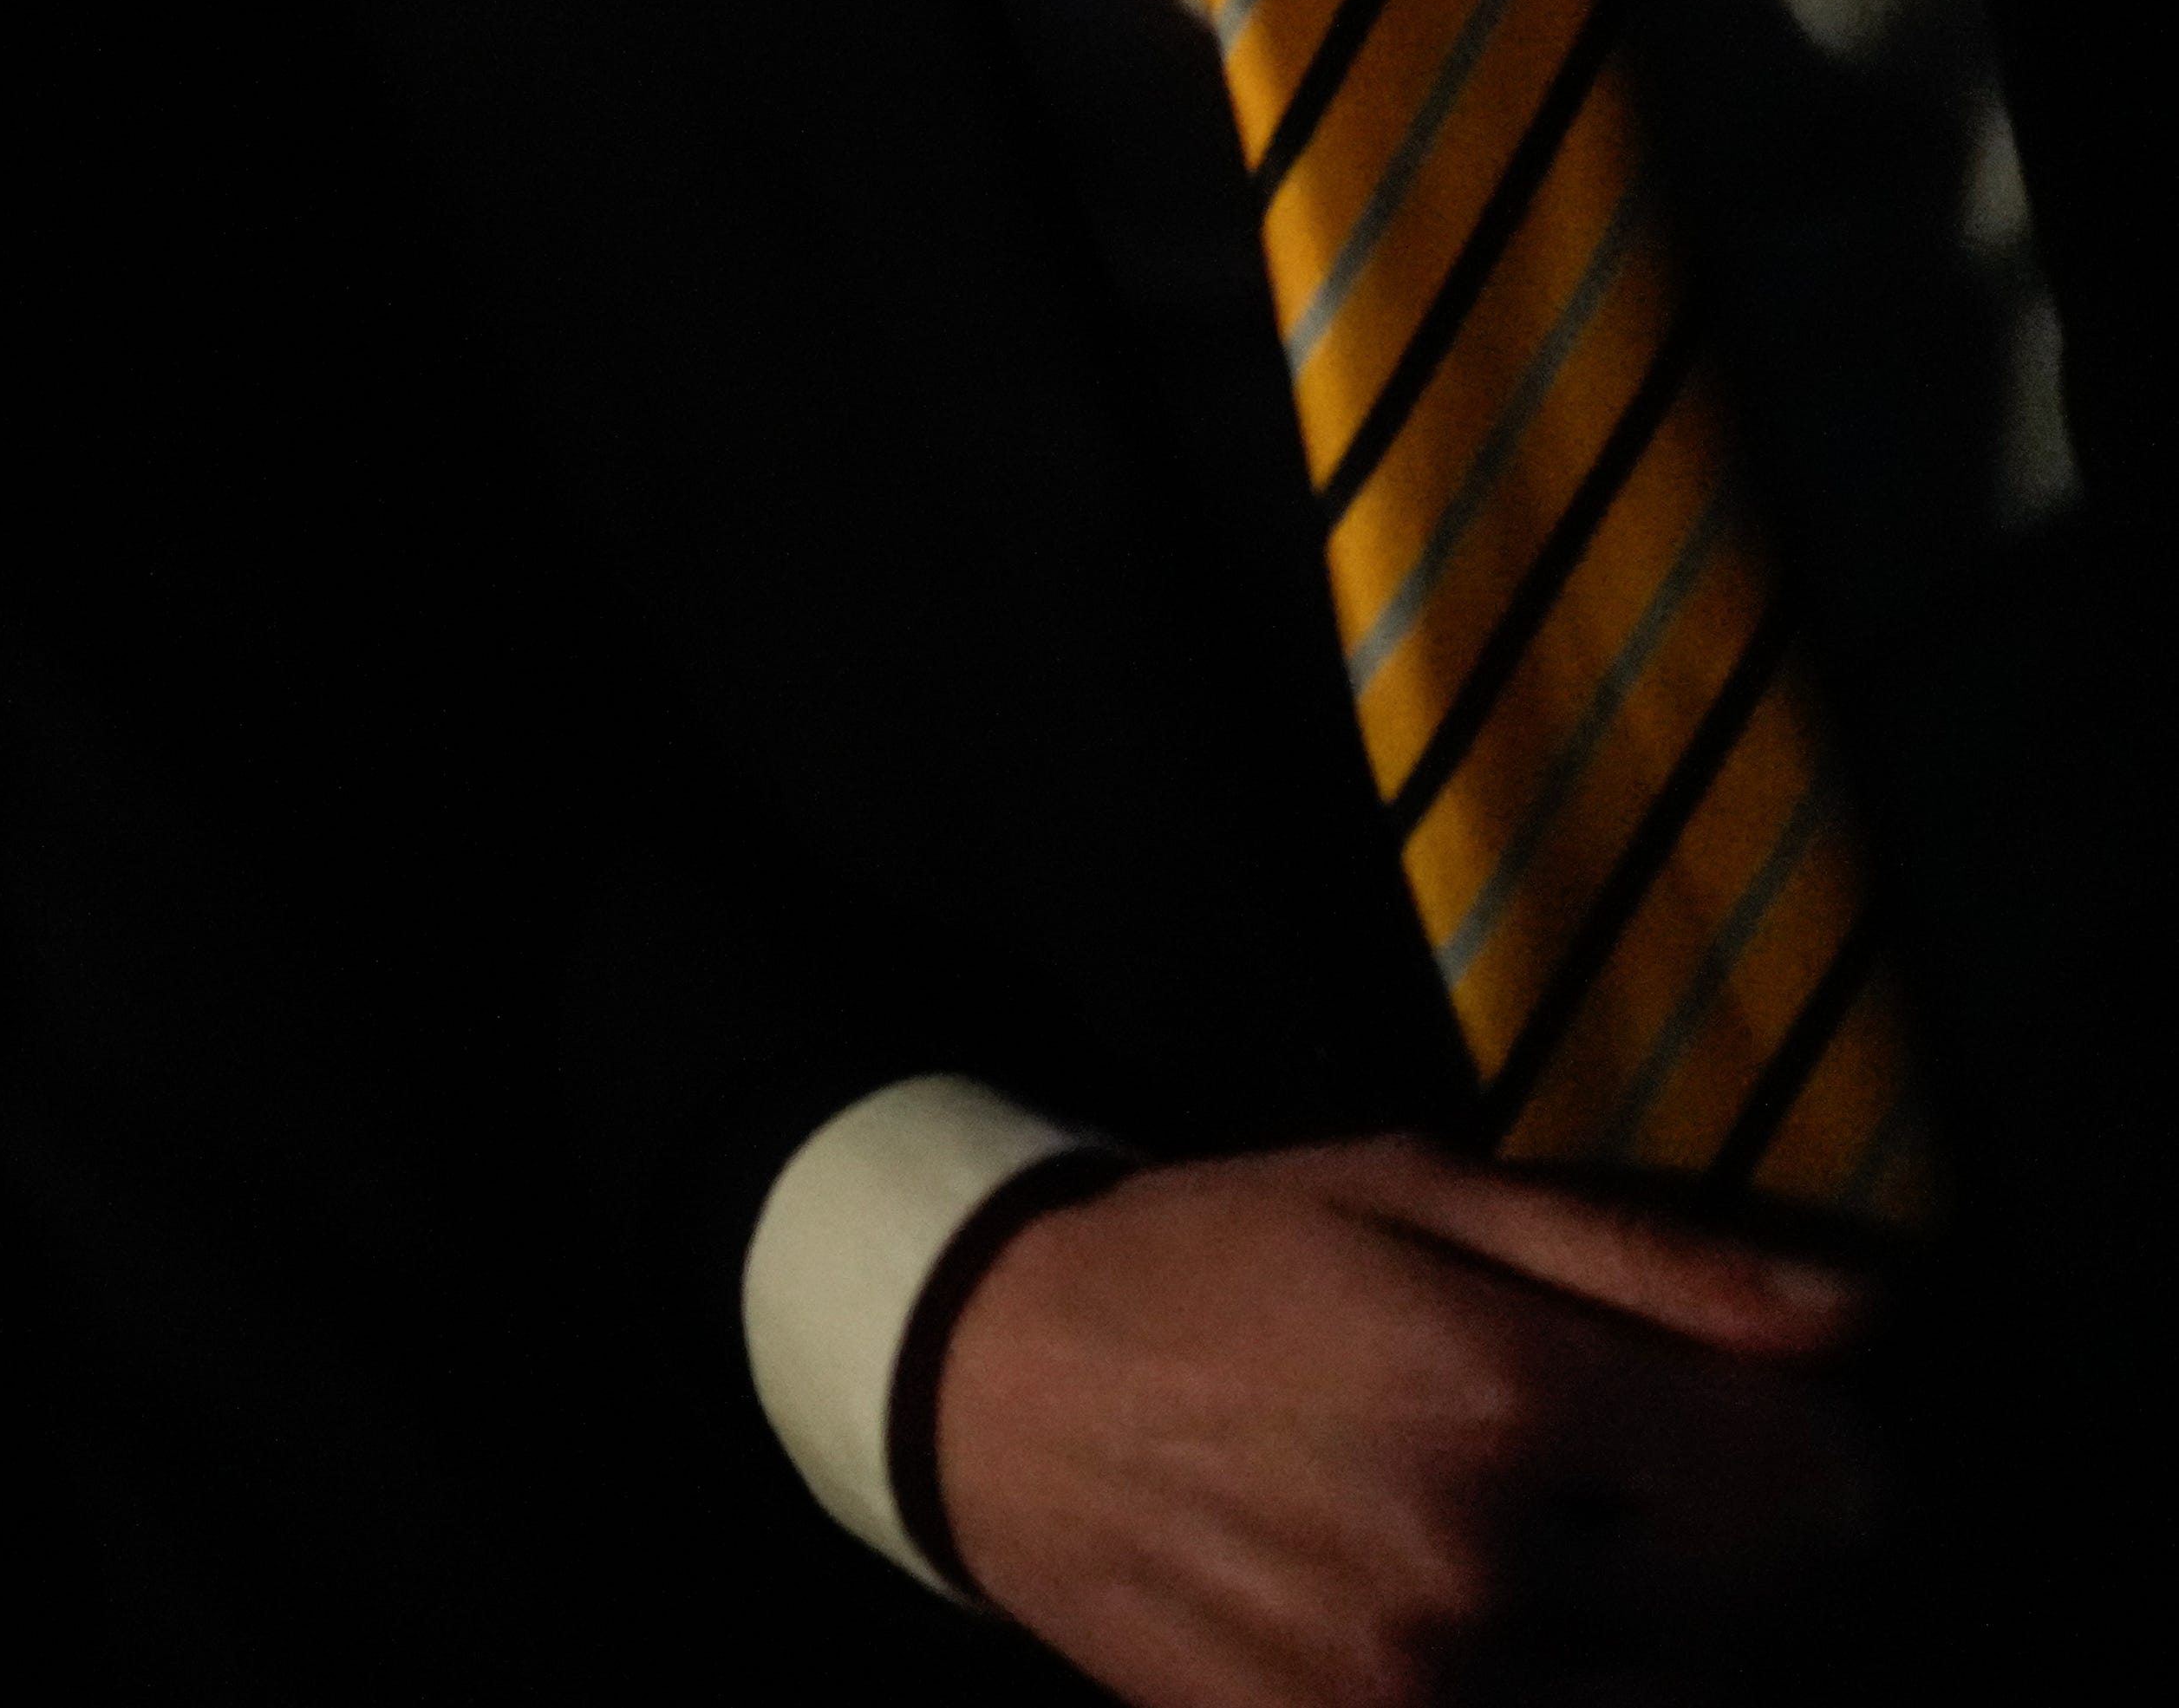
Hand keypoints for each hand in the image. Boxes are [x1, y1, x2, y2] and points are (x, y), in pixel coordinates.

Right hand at [933, 1132, 1874, 1707]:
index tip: (1767, 1425)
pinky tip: (1507, 1630)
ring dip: (1671, 1645)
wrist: (982, 1384)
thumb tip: (1865, 1325)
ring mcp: (1417, 1691)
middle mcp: (1486, 1565)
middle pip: (1773, 1617)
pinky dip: (1565, 1690)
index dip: (1827, 1455)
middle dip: (1755, 1553)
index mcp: (1511, 1396)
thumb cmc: (1216, 1260)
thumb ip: (1648, 1260)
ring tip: (1585, 1568)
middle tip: (1665, 1493)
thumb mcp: (1414, 1190)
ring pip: (1677, 1703)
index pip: (1828, 1490)